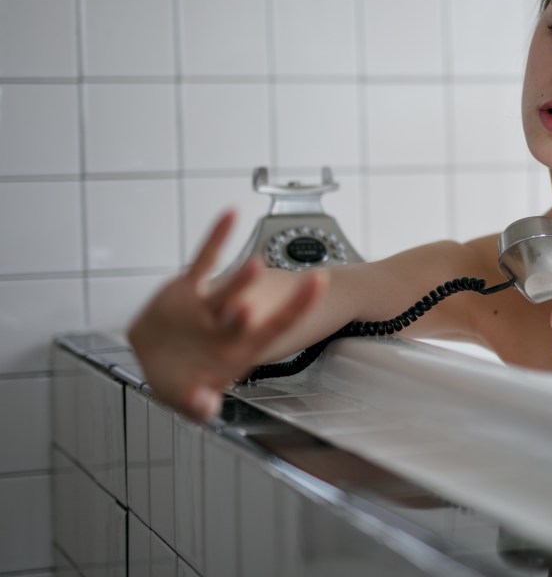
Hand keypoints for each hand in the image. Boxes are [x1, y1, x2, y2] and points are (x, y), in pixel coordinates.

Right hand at [127, 209, 326, 421]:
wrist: (159, 361)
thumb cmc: (183, 379)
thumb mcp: (188, 398)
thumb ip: (197, 403)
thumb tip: (204, 409)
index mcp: (240, 349)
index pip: (276, 328)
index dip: (297, 309)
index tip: (320, 285)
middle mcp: (230, 324)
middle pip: (251, 313)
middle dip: (257, 307)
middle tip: (266, 301)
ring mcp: (211, 305)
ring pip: (230, 286)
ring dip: (242, 277)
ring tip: (255, 265)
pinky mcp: (188, 290)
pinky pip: (205, 260)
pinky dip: (218, 236)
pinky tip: (231, 214)